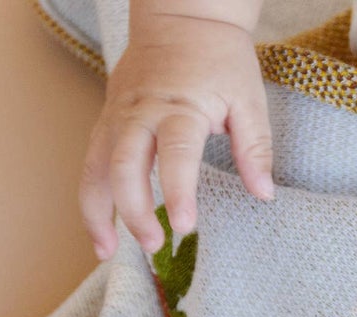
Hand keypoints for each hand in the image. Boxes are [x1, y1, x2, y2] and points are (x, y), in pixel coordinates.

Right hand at [80, 12, 272, 258]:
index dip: (178, 192)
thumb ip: (255, 147)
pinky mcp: (108, 119)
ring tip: (107, 252)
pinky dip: (93, 197)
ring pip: (96, 166)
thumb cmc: (219, 58)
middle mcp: (140, 111)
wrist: (181, 15)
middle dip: (133, 209)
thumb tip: (264, 193)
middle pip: (125, 164)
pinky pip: (93, 161)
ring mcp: (118, 115)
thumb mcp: (249, 97)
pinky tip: (103, 230)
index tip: (185, 226)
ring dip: (97, 211)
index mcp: (180, 105)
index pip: (176, 154)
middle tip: (155, 245)